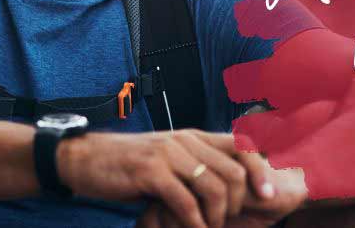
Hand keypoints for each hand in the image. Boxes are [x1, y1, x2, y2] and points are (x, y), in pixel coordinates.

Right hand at [58, 129, 278, 227]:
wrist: (87, 159)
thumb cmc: (130, 165)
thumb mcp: (169, 158)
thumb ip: (197, 164)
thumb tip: (232, 181)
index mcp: (194, 136)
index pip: (242, 144)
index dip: (261, 169)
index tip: (268, 196)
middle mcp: (186, 141)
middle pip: (234, 171)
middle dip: (239, 203)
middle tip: (228, 221)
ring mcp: (169, 155)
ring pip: (214, 188)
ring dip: (217, 217)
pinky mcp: (150, 172)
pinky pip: (185, 201)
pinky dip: (194, 223)